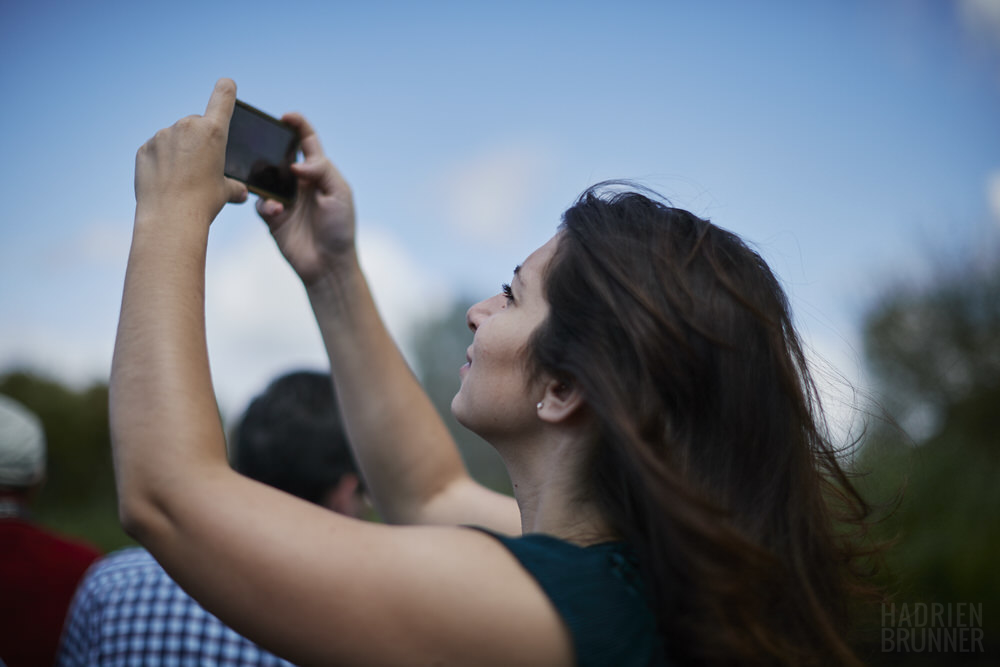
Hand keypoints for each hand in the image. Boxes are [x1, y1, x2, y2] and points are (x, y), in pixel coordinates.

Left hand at [134, 78, 247, 223]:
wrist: (170, 217)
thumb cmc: (203, 202)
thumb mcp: (225, 192)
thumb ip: (234, 186)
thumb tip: (242, 193)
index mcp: (214, 131)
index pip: (223, 96)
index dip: (226, 90)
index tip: (226, 85)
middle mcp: (187, 126)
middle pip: (196, 125)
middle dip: (199, 141)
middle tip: (200, 168)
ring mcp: (162, 136)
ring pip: (175, 138)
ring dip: (179, 152)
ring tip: (181, 180)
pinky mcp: (145, 148)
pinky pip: (157, 150)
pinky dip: (161, 161)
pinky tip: (165, 181)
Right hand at [256, 113, 356, 285]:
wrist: (329, 264)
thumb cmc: (340, 228)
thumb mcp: (340, 193)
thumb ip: (322, 171)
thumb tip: (297, 163)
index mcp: (319, 173)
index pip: (307, 142)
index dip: (298, 126)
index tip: (286, 117)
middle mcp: (299, 183)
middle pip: (280, 156)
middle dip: (270, 147)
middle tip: (260, 141)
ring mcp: (284, 199)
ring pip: (265, 178)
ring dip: (265, 178)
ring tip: (270, 184)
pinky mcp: (272, 218)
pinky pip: (260, 204)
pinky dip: (266, 205)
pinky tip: (276, 211)